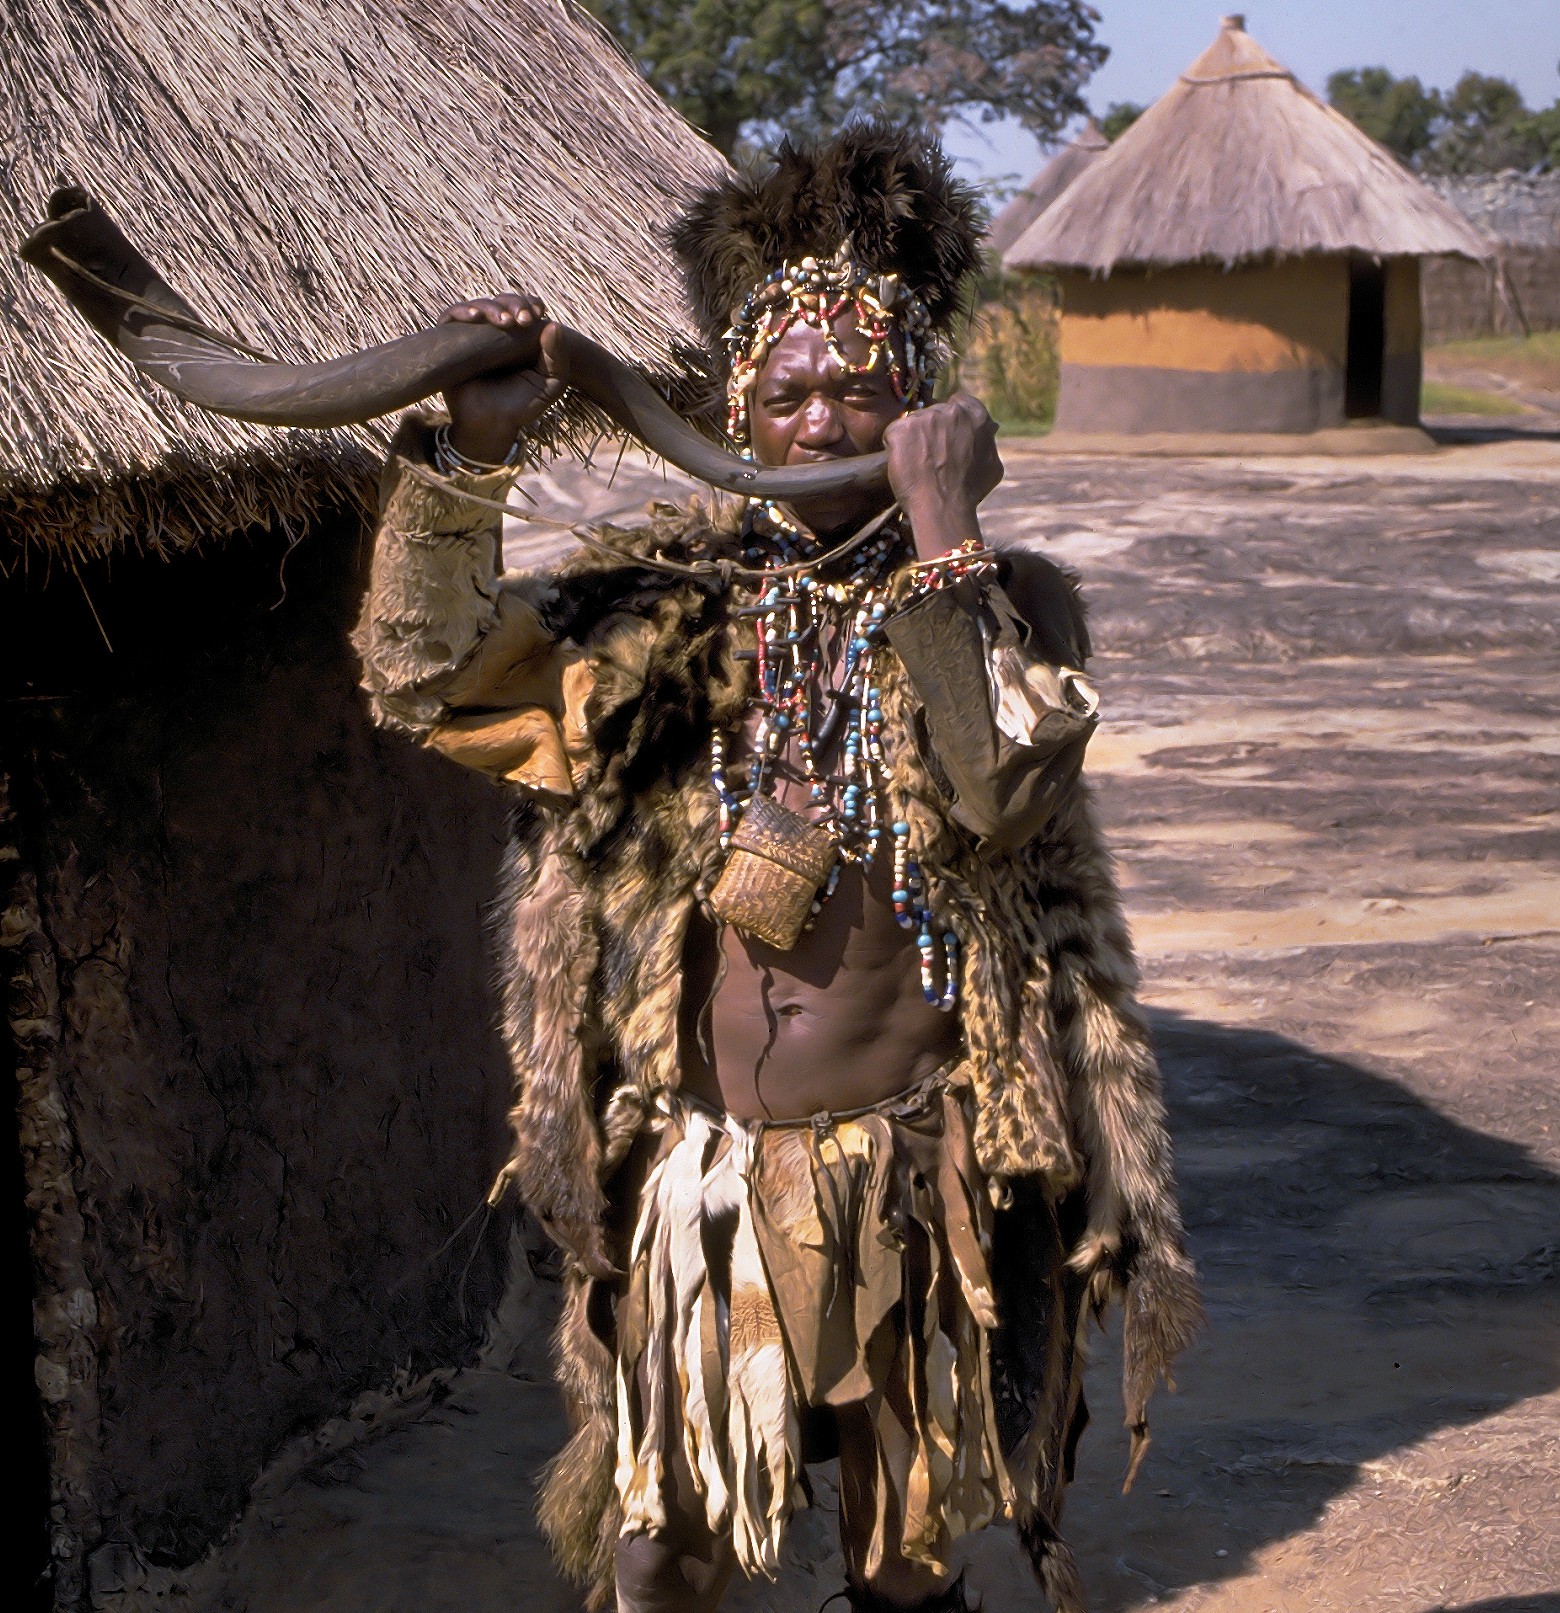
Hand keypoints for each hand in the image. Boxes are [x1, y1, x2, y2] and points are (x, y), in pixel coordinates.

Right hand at [439, 292, 568, 463]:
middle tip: (523, 320)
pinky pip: (452, 316)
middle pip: (503, 301)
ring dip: (493, 308)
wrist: (489, 424)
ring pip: (480, 305)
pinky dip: (463, 312)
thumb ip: (558, 357)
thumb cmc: (521, 405)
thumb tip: (553, 324)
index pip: (524, 307)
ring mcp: (472, 334)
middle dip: (515, 304)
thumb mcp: (550, 384)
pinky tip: (476, 317)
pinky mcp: (450, 339)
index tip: (537, 313)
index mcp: (519, 336)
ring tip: (504, 321)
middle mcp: (495, 331)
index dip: (530, 303)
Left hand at [882, 393, 1002, 554]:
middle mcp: (950, 411)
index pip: (959, 402)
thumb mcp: (992, 464)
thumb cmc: (968, 492)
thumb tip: (991, 429)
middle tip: (930, 456)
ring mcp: (924, 418)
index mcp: (975, 415)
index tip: (945, 434)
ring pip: (913, 423)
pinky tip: (906, 466)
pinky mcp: (902, 428)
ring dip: (913, 439)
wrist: (943, 508)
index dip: (950, 420)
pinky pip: (894, 434)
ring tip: (918, 465)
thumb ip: (988, 441)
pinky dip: (895, 448)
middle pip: (934, 412)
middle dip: (931, 430)